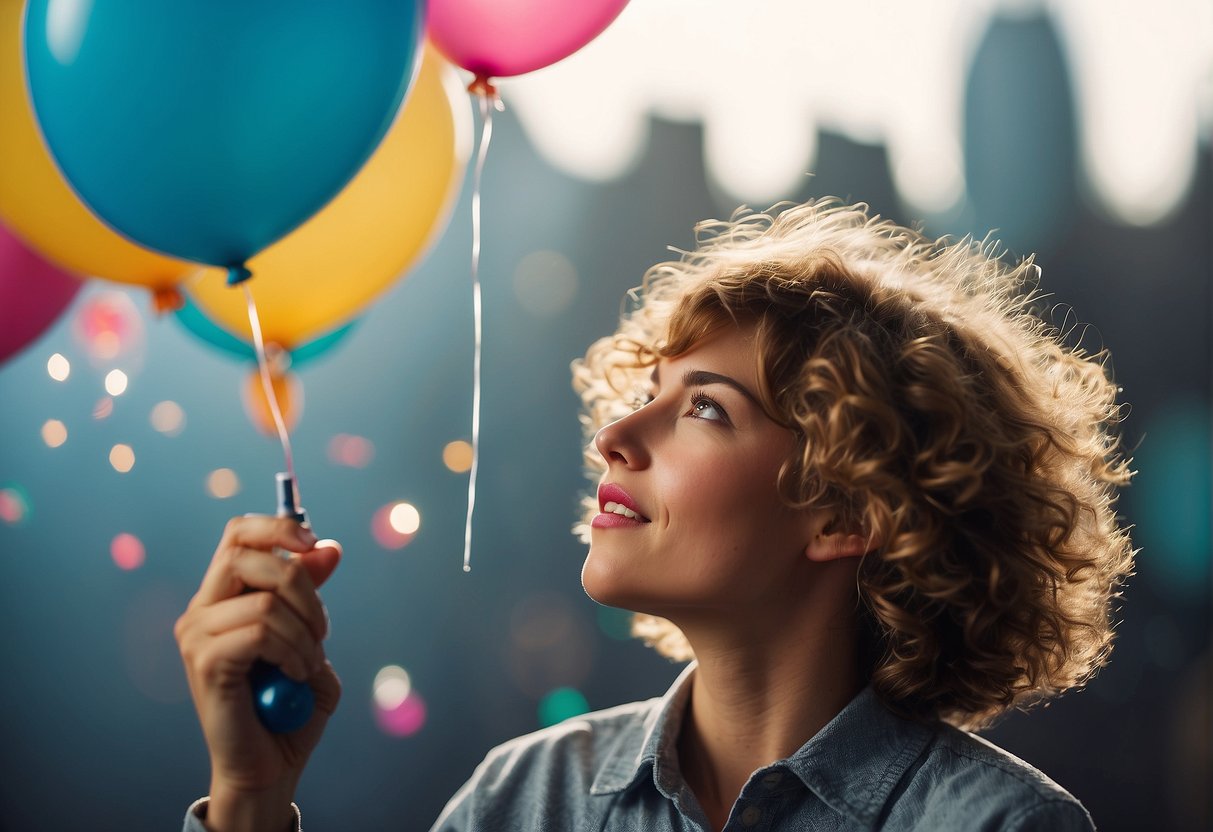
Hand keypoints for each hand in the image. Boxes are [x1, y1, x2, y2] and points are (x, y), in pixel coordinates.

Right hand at [175, 515, 341, 829]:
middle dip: (301, 581)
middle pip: (245, 555)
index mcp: (224, 596)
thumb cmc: (291, 704)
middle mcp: (201, 610)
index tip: (313, 541)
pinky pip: (260, 633)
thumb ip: (313, 594)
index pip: (238, 534)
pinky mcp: (204, 663)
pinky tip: (296, 674)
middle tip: (323, 626)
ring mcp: (196, 636)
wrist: (272, 764)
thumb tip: (329, 547)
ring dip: (305, 630)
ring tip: (311, 661)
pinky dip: (292, 650)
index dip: (277, 526)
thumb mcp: (312, 637)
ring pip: (264, 600)